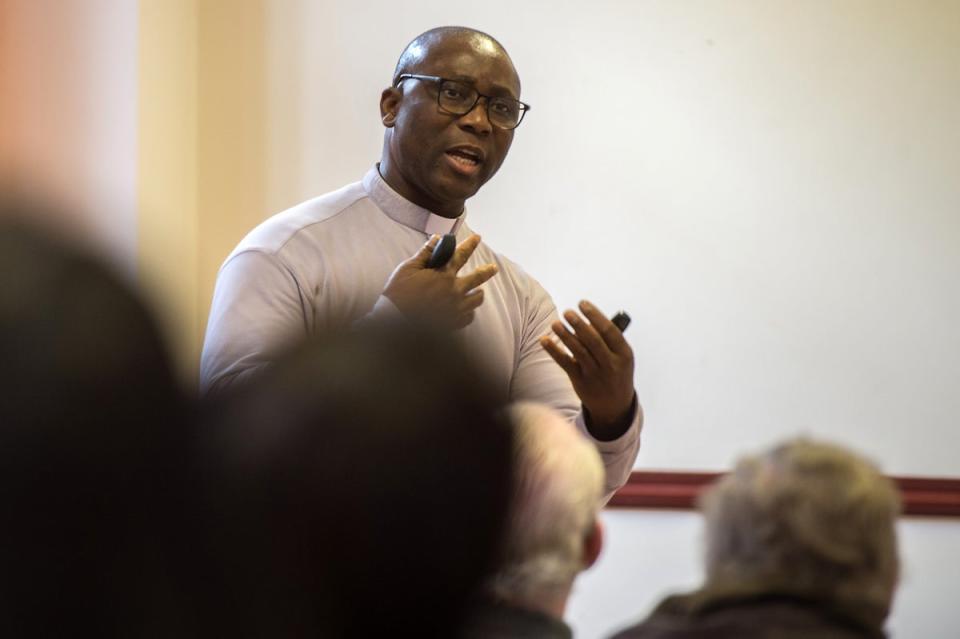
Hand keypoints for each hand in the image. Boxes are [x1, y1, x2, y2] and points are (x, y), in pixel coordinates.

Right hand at [382, 234, 497, 329]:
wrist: (395, 321)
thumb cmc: (399, 293)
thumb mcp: (409, 268)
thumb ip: (426, 253)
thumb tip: (437, 238)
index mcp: (444, 275)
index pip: (461, 255)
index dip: (470, 244)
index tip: (478, 237)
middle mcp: (454, 291)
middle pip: (477, 278)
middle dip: (487, 271)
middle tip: (493, 268)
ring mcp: (455, 308)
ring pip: (476, 299)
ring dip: (478, 293)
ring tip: (479, 292)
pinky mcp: (453, 323)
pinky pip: (468, 317)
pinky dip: (469, 312)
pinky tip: (466, 311)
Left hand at [540, 300, 635, 437]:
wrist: (615, 405)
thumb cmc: (616, 371)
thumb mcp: (621, 357)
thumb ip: (607, 339)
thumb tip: (584, 318)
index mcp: (624, 354)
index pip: (609, 331)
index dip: (595, 315)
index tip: (582, 303)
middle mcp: (611, 365)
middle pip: (593, 341)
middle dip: (579, 324)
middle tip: (567, 312)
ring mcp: (596, 375)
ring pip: (579, 352)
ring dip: (565, 336)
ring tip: (555, 323)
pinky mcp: (581, 382)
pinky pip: (566, 364)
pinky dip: (554, 351)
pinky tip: (544, 340)